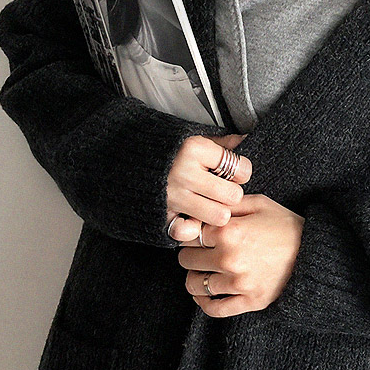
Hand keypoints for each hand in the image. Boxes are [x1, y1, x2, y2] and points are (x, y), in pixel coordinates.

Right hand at [166, 134, 251, 263]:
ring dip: (217, 214)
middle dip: (232, 195)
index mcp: (194, 149)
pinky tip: (194, 219)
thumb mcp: (192, 137)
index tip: (233, 171)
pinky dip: (194, 229)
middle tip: (222, 191)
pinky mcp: (163, 216)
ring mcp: (174, 197)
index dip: (242, 172)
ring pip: (218, 217)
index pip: (240, 169)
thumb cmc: (164, 148)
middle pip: (233, 196)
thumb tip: (245, 142)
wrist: (124, 158)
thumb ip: (220, 143)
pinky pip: (189, 232)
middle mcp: (184, 173)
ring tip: (211, 206)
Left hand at [179, 189, 304, 318]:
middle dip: (190, 254)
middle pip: (186, 259)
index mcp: (228, 231)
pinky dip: (204, 303)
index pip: (189, 234)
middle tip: (199, 253)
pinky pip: (213, 309)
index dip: (191, 233)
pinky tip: (204, 295)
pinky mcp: (248, 302)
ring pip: (195, 284)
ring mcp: (237, 283)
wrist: (313, 254)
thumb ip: (228, 204)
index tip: (197, 235)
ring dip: (195, 278)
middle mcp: (229, 258)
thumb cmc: (285, 226)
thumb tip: (203, 207)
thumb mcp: (259, 204)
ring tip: (203, 272)